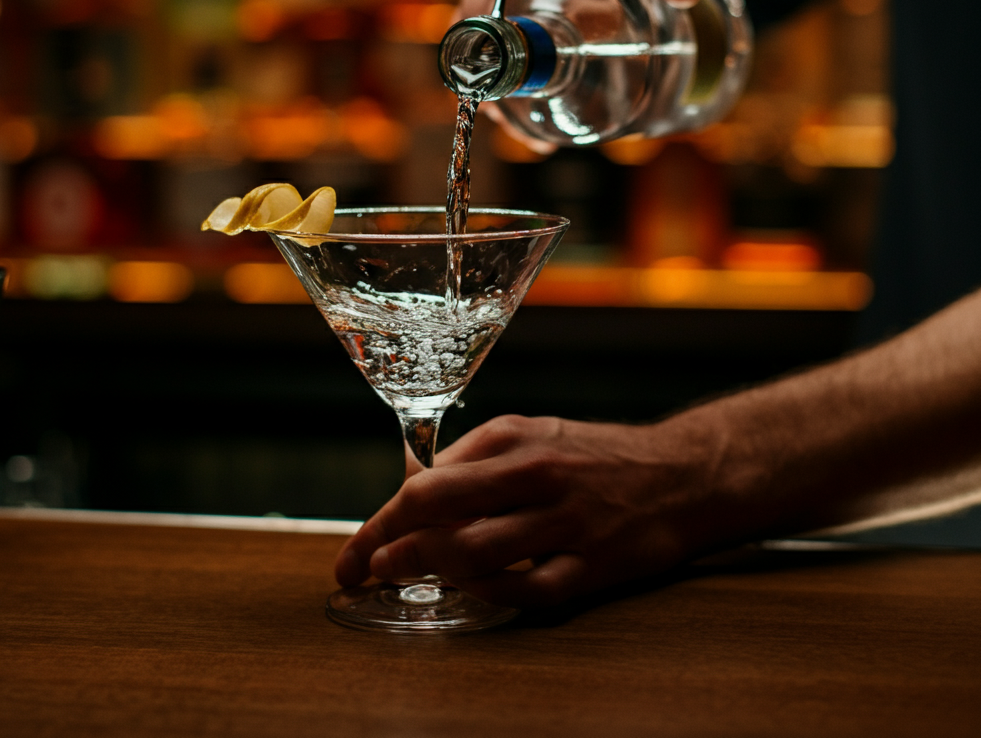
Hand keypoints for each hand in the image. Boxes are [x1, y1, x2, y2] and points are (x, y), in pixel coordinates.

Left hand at [334, 414, 726, 607]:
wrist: (681, 472)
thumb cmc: (592, 456)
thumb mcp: (529, 436)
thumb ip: (469, 460)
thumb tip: (407, 482)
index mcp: (511, 439)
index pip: (424, 482)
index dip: (379, 522)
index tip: (353, 554)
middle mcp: (535, 474)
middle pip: (438, 511)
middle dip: (387, 548)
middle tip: (362, 574)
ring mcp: (565, 521)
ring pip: (475, 553)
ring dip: (428, 572)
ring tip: (403, 582)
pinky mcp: (594, 565)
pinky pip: (526, 592)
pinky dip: (487, 596)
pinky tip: (470, 593)